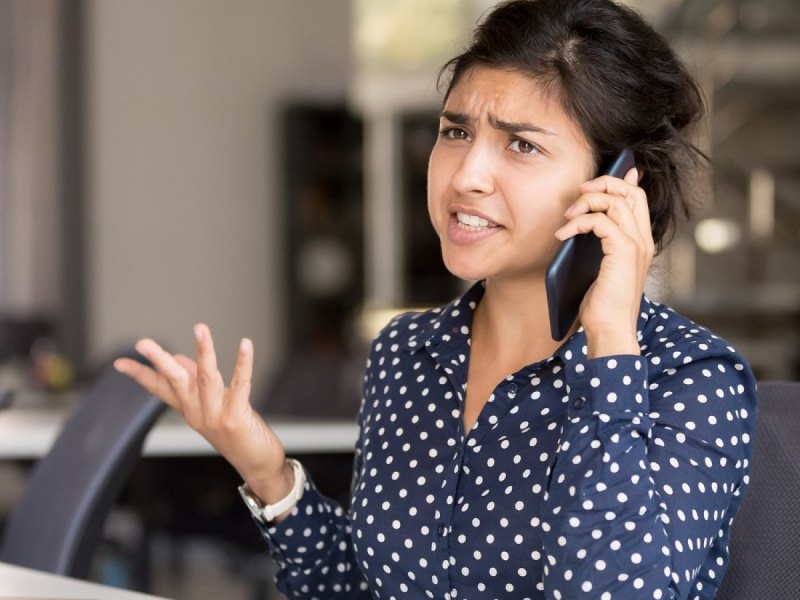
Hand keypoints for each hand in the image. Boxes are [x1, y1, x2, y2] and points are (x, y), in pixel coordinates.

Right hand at [114, 324, 293, 503]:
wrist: (258, 465)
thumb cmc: (239, 433)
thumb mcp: (213, 406)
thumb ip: (198, 384)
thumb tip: (182, 359)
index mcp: (190, 410)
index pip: (160, 389)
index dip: (140, 375)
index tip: (119, 362)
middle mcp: (198, 413)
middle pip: (175, 382)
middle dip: (159, 360)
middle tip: (141, 343)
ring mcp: (215, 417)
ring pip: (205, 378)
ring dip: (204, 351)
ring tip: (200, 328)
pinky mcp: (235, 418)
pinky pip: (240, 385)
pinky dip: (243, 364)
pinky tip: (245, 344)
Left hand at [555, 167, 654, 357]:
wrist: (610, 330)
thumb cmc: (602, 304)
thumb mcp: (598, 267)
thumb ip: (598, 243)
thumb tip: (584, 221)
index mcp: (641, 242)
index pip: (638, 197)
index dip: (620, 181)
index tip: (596, 180)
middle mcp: (644, 239)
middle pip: (630, 190)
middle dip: (602, 183)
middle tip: (579, 193)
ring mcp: (637, 245)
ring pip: (616, 201)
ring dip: (586, 202)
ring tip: (567, 219)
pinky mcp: (624, 252)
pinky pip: (601, 220)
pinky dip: (579, 222)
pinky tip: (564, 234)